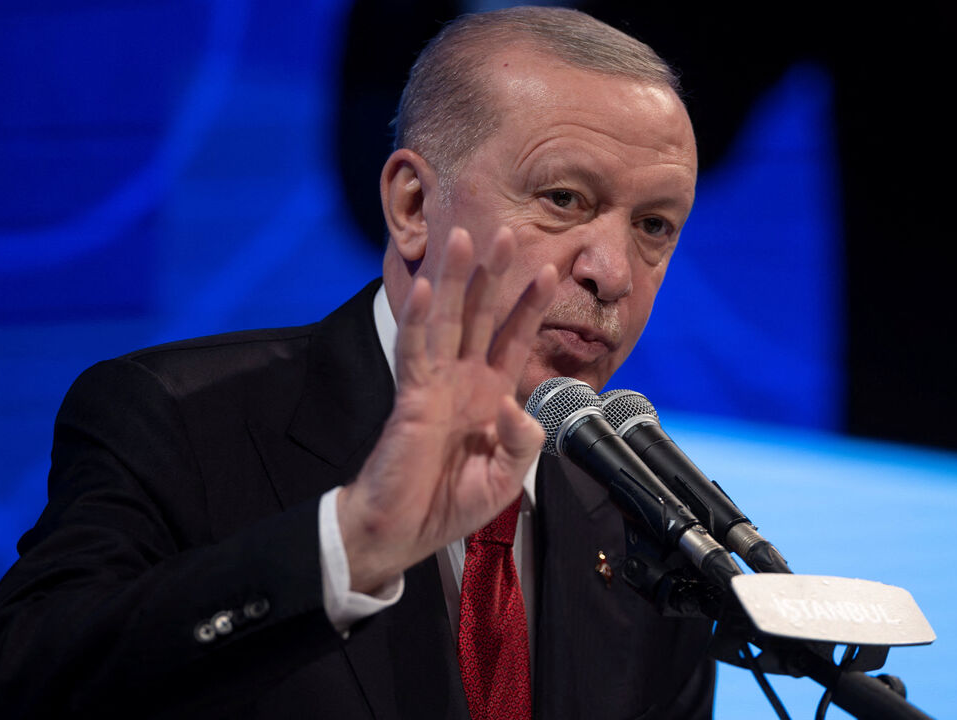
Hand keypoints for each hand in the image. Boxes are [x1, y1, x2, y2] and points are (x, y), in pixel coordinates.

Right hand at [338, 226, 555, 592]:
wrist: (404, 531)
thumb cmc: (450, 503)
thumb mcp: (506, 477)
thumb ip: (522, 442)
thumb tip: (515, 405)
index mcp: (490, 394)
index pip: (514, 339)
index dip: (531, 305)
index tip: (551, 270)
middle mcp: (463, 380)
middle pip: (481, 315)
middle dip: (494, 274)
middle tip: (508, 231)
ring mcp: (435, 385)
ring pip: (446, 320)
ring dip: (455, 279)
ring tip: (463, 238)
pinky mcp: (411, 398)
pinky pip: (415, 351)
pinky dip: (420, 318)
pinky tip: (427, 288)